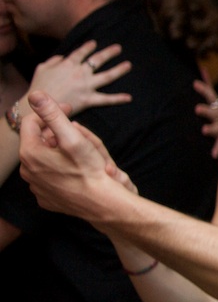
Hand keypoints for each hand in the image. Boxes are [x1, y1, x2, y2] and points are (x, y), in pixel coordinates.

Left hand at [17, 92, 132, 218]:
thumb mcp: (74, 138)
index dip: (51, 112)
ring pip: (46, 159)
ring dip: (62, 151)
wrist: (104, 206)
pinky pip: (51, 177)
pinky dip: (62, 170)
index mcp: (31, 154)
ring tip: (85, 154)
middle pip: (40, 141)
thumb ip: (53, 114)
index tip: (69, 109)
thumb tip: (35, 95)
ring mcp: (37, 187)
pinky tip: (78, 172)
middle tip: (81, 135)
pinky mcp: (47, 198)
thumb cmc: (91, 172)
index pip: (32, 122)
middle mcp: (28, 171)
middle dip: (59, 134)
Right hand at [26, 40, 131, 117]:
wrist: (39, 105)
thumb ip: (54, 60)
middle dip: (109, 53)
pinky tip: (129, 97)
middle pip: (98, 60)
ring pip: (107, 76)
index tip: (95, 43)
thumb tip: (63, 57)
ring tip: (129, 65)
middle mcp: (80, 73)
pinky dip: (118, 99)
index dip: (88, 47)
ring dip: (119, 70)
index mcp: (68, 64)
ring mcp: (86, 86)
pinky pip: (106, 99)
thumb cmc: (39, 87)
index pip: (81, 52)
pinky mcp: (88, 99)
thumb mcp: (42, 68)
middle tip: (118, 48)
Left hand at [193, 78, 217, 156]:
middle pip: (214, 112)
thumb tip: (202, 67)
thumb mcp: (213, 100)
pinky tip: (213, 154)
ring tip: (204, 130)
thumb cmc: (217, 115)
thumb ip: (207, 85)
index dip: (203, 90)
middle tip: (196, 108)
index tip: (194, 84)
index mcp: (216, 106)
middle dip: (206, 110)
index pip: (210, 96)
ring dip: (212, 129)